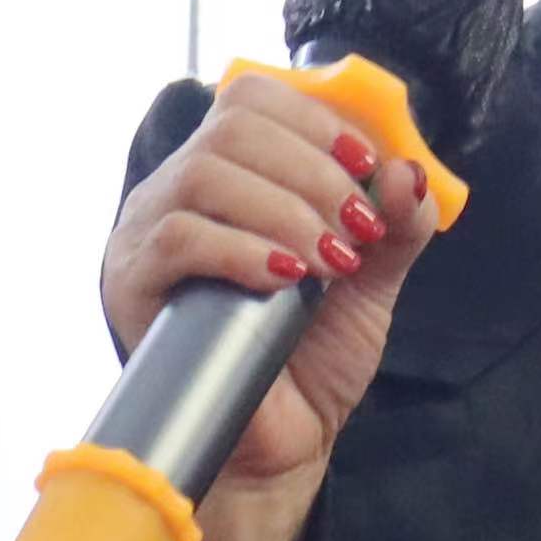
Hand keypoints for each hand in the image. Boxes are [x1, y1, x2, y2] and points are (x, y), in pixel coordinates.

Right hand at [102, 74, 438, 490]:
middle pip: (233, 126)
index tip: (367, 165)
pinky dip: (241, 250)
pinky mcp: (132, 284)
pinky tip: (285, 279)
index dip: (316, 120)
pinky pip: (177, 239)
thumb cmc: (314, 353)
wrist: (282, 442)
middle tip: (356, 229)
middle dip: (312, 170)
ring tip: (329, 261)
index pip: (254, 98)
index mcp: (234, 171)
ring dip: (284, 210)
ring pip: (204, 175)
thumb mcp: (371, 278)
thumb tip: (408, 171)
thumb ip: (395, 225)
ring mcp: (149, 232)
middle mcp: (182, 189)